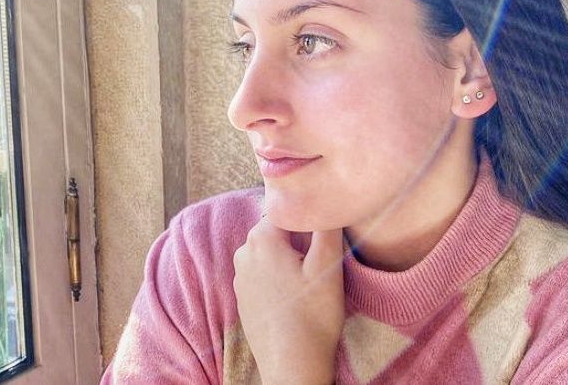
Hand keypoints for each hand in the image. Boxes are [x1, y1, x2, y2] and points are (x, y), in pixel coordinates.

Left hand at [233, 216, 344, 383]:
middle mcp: (243, 252)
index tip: (326, 237)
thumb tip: (325, 199)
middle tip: (322, 261)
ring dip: (291, 257)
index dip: (312, 219)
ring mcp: (240, 276)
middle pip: (279, 229)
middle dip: (301, 239)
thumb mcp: (328, 265)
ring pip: (272, 250)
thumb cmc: (312, 316)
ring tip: (311, 280)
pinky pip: (265, 271)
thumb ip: (326, 224)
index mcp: (261, 238)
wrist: (293, 367)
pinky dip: (281, 276)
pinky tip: (297, 295)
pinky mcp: (244, 296)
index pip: (290, 209)